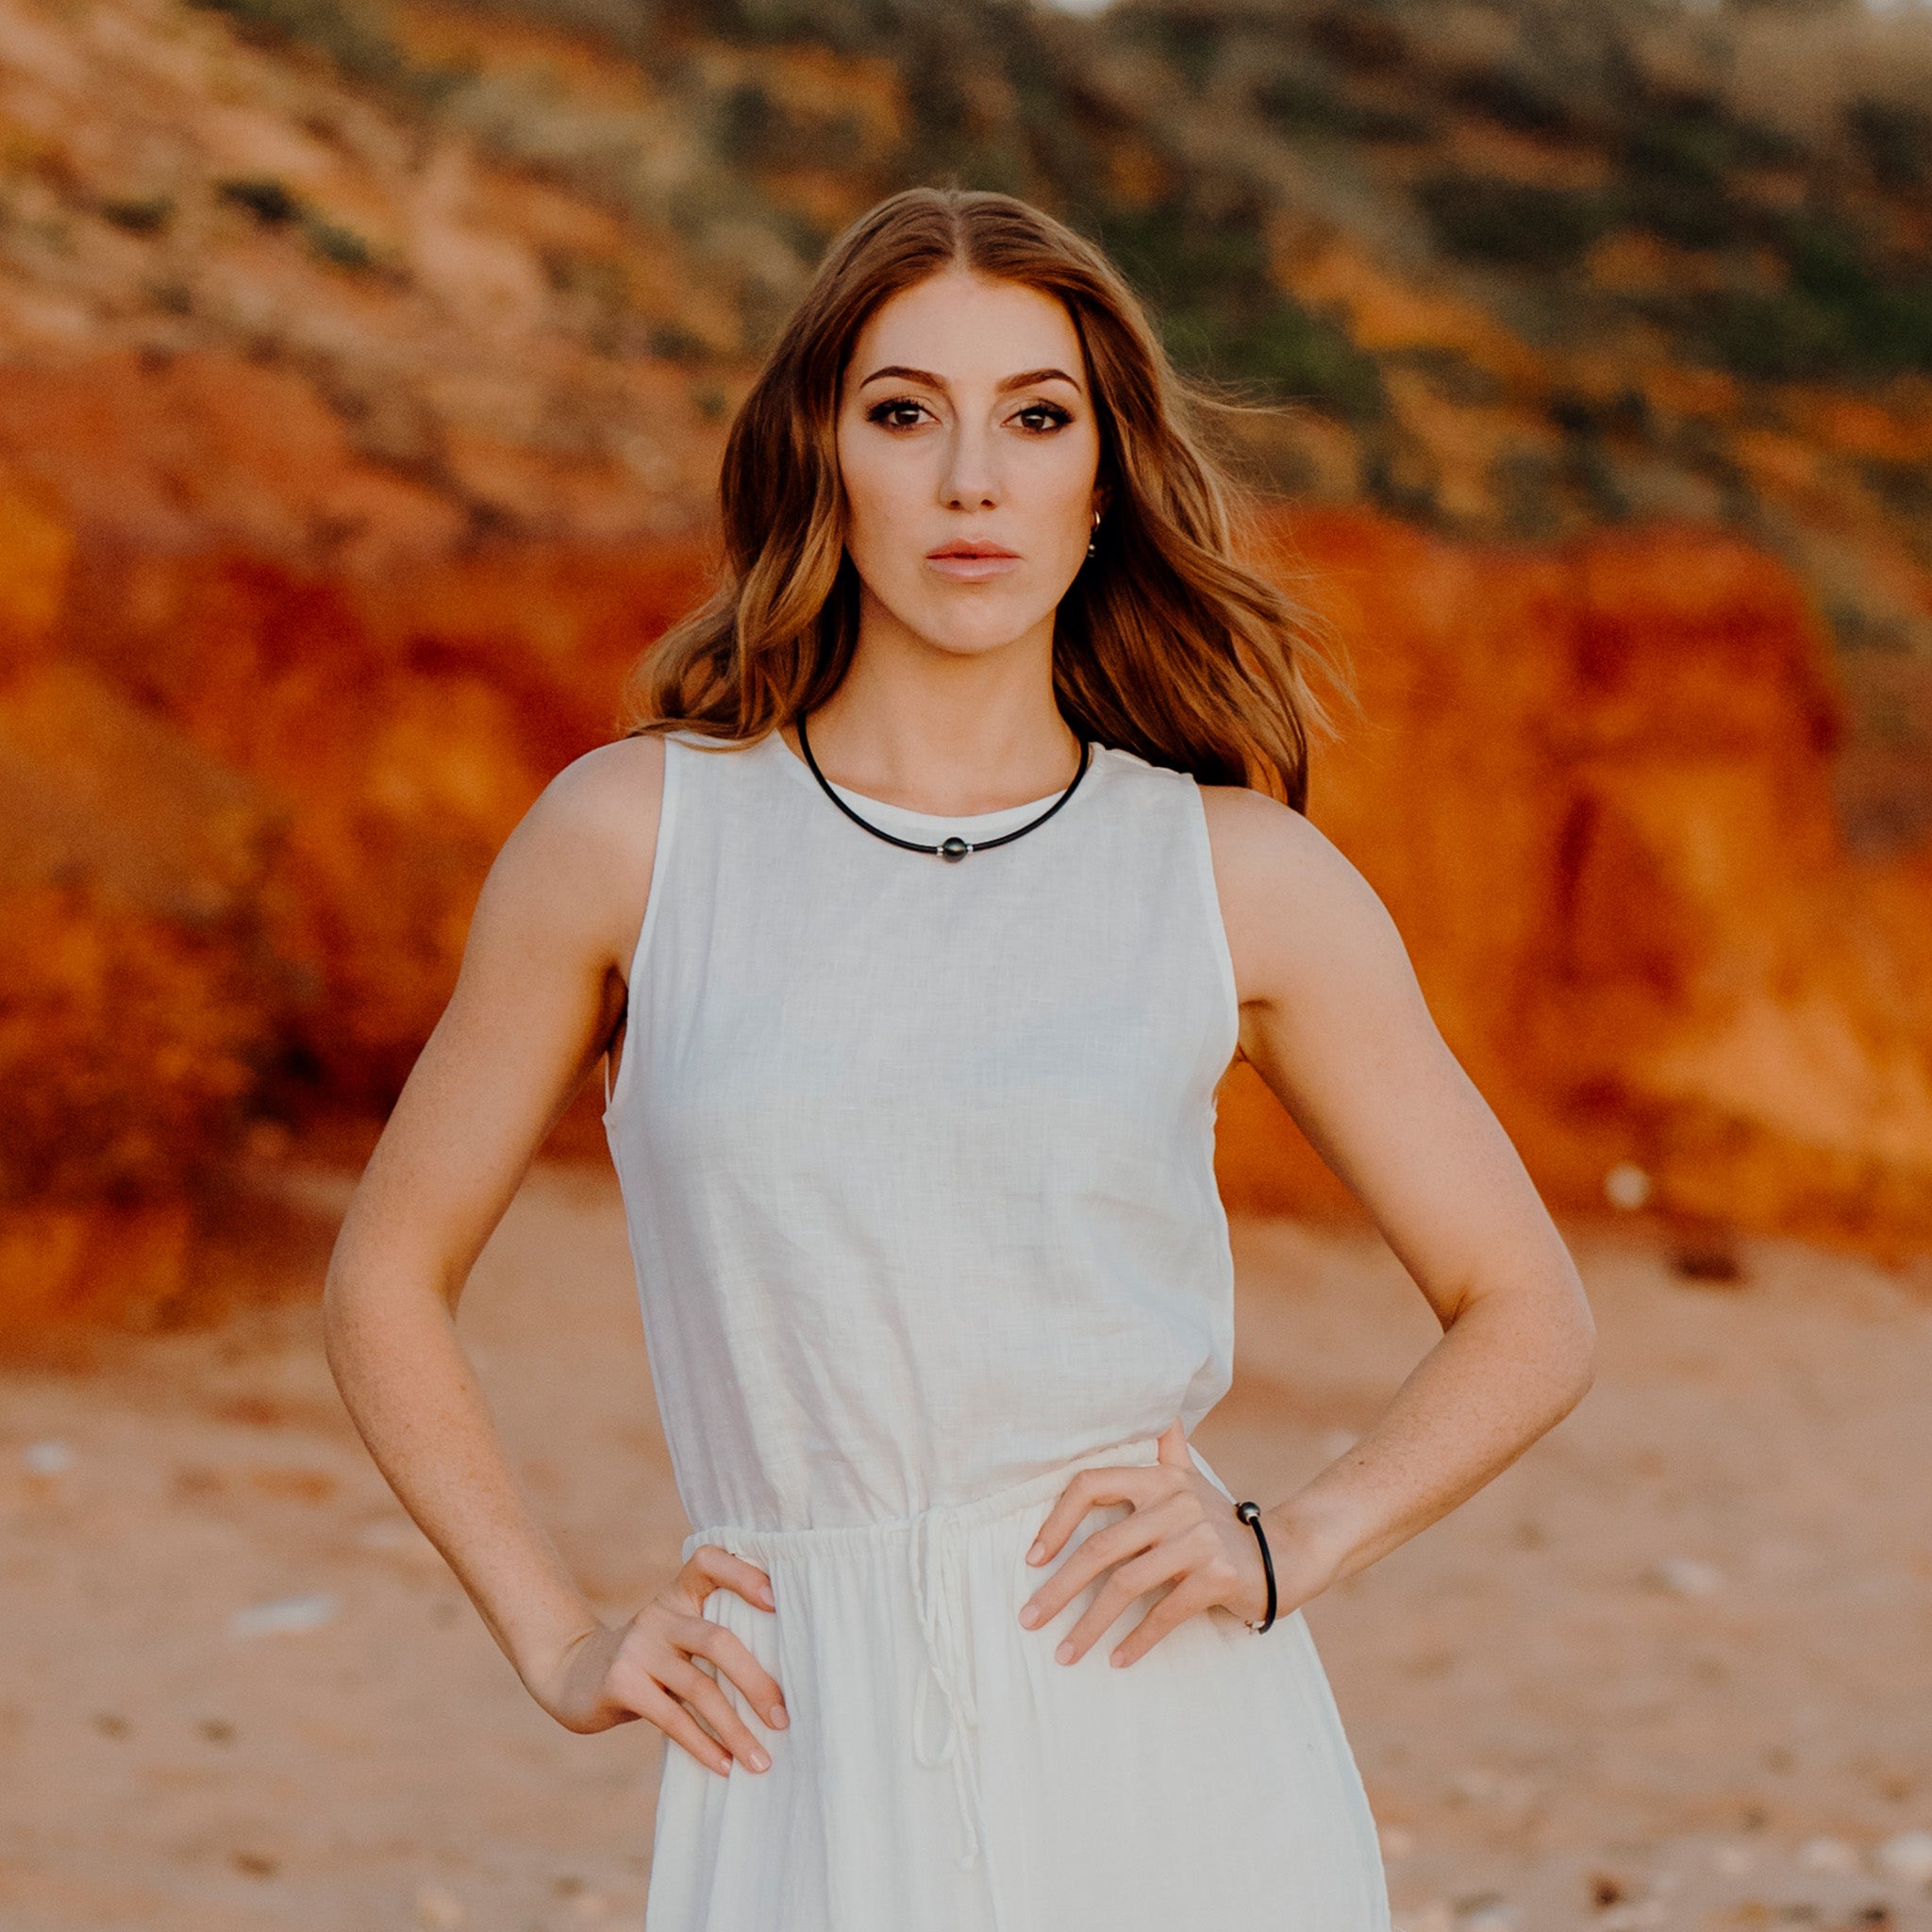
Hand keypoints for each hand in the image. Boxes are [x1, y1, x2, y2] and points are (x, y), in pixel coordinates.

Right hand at [530, 1546, 787, 1776]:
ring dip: (736, 1729)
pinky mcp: (621, 1683)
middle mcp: (659, 1614)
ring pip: (700, 1688)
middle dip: (757, 1683)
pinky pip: (672, 1718)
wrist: (573, 1675)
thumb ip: (713, 1640)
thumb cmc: (648, 1659)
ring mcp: (637, 1647)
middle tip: (784, 1718)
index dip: (744, 1574)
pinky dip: (703, 1745)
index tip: (777, 1600)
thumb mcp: (675, 1634)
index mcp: (679, 1593)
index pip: (710, 1562)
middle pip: (718, 1641)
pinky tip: (723, 1766)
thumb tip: (781, 1687)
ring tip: (761, 1760)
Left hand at [1018, 1421, 1271, 1668]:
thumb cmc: (1221, 1523)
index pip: (1091, 1485)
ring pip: (1126, 1585)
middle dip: (1059, 1588)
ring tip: (1064, 1654)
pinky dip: (1137, 1641)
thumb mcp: (1191, 1479)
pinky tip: (1117, 1661)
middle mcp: (1175, 1503)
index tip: (1032, 1560)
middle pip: (1101, 1547)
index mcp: (1159, 1479)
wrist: (1286, 1555)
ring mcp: (1197, 1540)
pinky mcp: (1217, 1576)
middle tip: (1029, 1619)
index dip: (1056, 1522)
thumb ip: (1167, 1447)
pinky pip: (1164, 1613)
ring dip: (1089, 1625)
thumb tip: (1157, 1409)